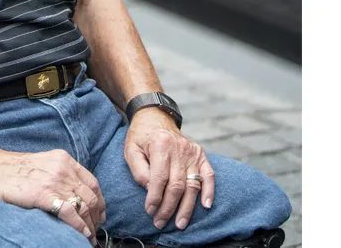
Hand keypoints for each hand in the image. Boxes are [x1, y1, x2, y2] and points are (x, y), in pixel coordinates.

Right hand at [0, 149, 104, 242]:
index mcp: (64, 160)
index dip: (100, 200)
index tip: (100, 212)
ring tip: (89, 235)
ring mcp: (55, 182)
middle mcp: (63, 169)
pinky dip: (80, 227)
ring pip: (84, 206)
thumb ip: (59, 173)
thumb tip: (72, 194)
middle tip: (95, 228)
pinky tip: (82, 235)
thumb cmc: (11, 169)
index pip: (92, 182)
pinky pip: (71, 214)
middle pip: (91, 196)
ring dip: (90, 224)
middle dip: (96, 216)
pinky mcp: (45, 195)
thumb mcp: (42, 163)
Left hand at [124, 108, 214, 230]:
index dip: (155, 197)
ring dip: (187, 207)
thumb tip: (151, 192)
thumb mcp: (131, 150)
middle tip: (160, 222)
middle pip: (177, 185)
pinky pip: (209, 175)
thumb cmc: (141, 136)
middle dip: (168, 208)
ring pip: (193, 185)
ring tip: (180, 223)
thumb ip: (140, 171)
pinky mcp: (200, 155)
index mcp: (160, 145)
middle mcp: (179, 149)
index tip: (150, 211)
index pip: (160, 178)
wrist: (155, 117)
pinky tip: (205, 206)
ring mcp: (192, 152)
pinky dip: (209, 191)